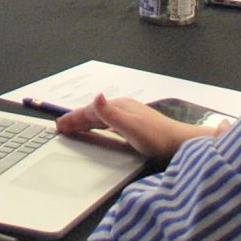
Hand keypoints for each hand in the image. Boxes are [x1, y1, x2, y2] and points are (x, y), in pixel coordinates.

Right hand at [54, 94, 216, 163]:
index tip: (59, 125)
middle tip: (60, 127)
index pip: (90, 111)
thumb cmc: (157, 139)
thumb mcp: (132, 128)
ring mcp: (131, 116)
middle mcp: (124, 108)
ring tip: (73, 128)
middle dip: (76, 118)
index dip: (74, 117)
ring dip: (86, 122)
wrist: (181, 144)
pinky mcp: (136, 125)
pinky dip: (97, 126)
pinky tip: (99, 131)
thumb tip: (96, 96)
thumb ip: (112, 114)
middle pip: (95, 113)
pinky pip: (109, 123)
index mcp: (120, 107)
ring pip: (102, 117)